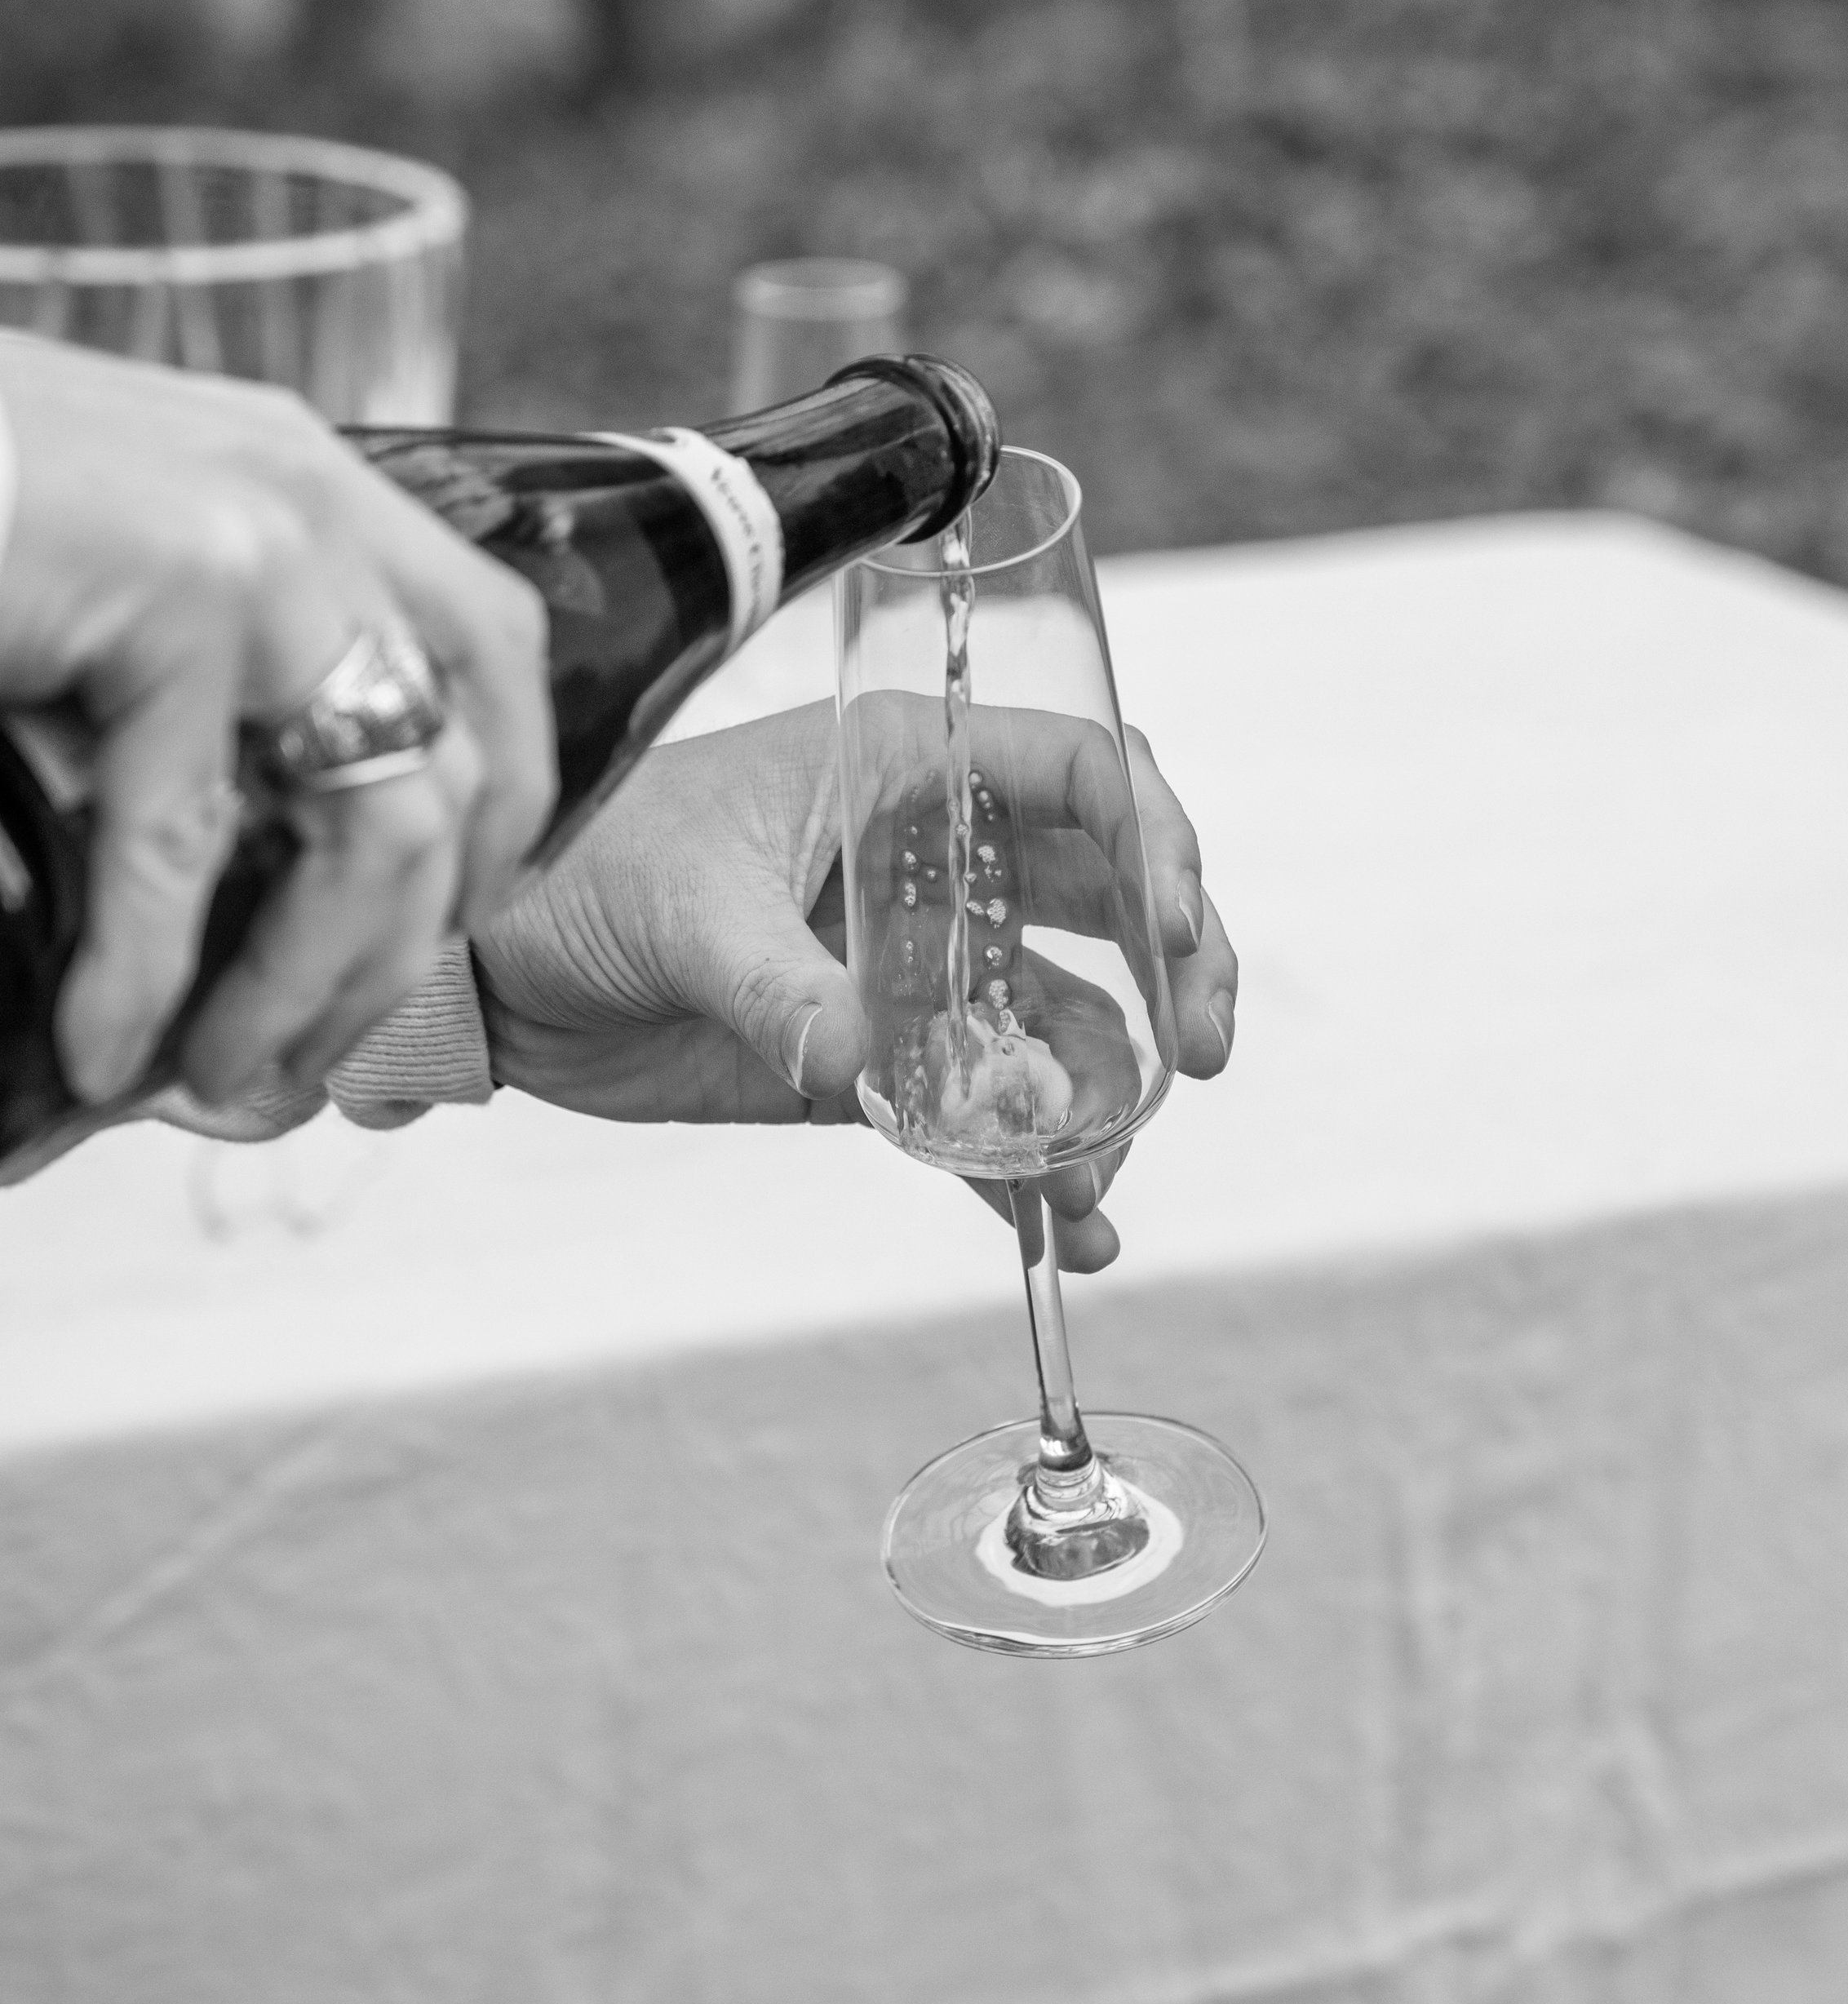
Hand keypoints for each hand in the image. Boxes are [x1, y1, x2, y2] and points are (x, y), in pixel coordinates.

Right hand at [0, 337, 555, 1106]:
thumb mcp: (98, 576)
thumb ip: (189, 679)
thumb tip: (236, 865)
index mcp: (305, 486)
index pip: (490, 651)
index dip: (498, 806)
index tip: (441, 929)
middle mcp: (311, 501)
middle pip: (452, 766)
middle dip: (398, 945)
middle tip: (311, 1054)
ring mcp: (257, 540)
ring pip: (370, 828)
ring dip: (302, 985)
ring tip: (223, 1074)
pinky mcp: (171, 589)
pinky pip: (183, 839)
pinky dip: (140, 971)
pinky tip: (99, 1045)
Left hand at [473, 700, 1237, 1270]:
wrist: (491, 967)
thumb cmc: (579, 874)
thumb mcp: (681, 910)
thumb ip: (777, 987)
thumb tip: (859, 1067)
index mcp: (904, 768)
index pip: (1084, 773)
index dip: (1157, 841)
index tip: (1177, 932)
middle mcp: (936, 857)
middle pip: (1113, 899)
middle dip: (1180, 974)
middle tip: (1201, 1056)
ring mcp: (918, 962)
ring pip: (1062, 1020)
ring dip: (1101, 1102)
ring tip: (1090, 1188)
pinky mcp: (881, 1056)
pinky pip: (983, 1109)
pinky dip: (1027, 1170)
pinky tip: (1067, 1235)